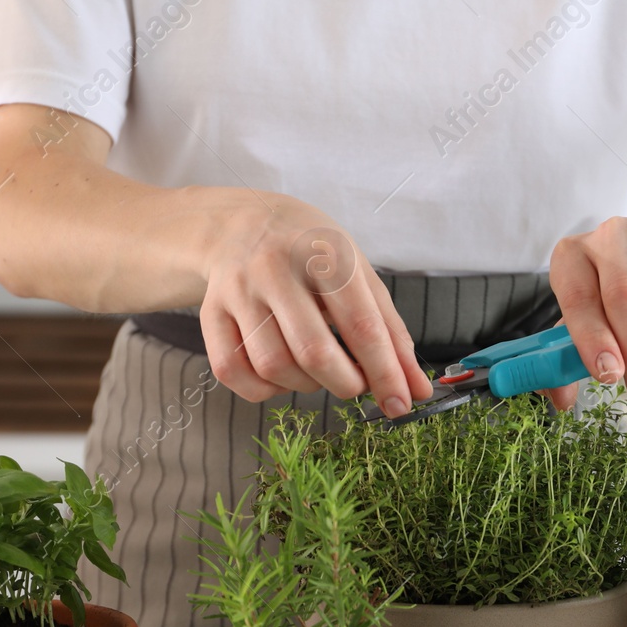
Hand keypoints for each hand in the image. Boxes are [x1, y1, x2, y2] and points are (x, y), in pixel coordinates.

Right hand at [199, 194, 430, 413]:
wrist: (244, 223)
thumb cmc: (313, 253)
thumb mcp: (360, 275)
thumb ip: (390, 333)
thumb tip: (416, 389)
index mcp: (323, 252)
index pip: (360, 325)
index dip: (384, 372)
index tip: (400, 404)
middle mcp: (274, 268)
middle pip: (313, 353)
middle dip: (345, 384)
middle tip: (356, 384)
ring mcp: (237, 291)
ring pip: (273, 368)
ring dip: (306, 385)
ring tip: (319, 369)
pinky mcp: (210, 313)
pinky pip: (234, 373)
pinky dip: (264, 389)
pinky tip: (282, 373)